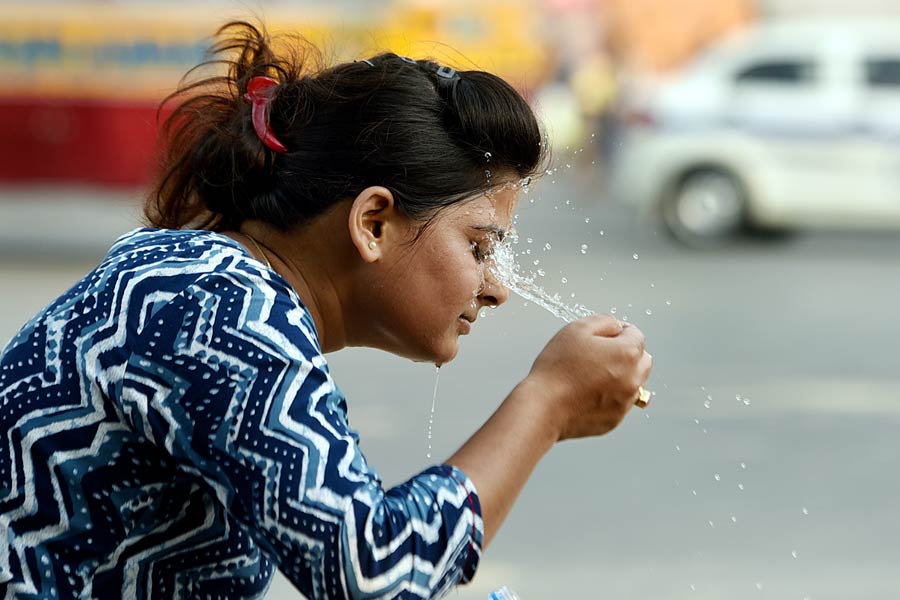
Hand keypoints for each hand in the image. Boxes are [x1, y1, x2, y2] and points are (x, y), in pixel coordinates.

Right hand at [524, 314, 651, 440]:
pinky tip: (589, 393)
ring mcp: (626, 402)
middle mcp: (633, 379)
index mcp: (627, 354)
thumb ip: (604, 321)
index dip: (619, 331)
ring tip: (594, 375)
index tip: (603, 337)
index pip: (636, 335)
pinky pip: (622, 402)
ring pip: (635, 382)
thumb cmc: (558, 368)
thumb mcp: (577, 329)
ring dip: (622, 375)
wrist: (544, 407)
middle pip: (643, 359)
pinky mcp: (616, 419)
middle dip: (627, 353)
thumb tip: (617, 326)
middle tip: (601, 355)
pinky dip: (612, 396)